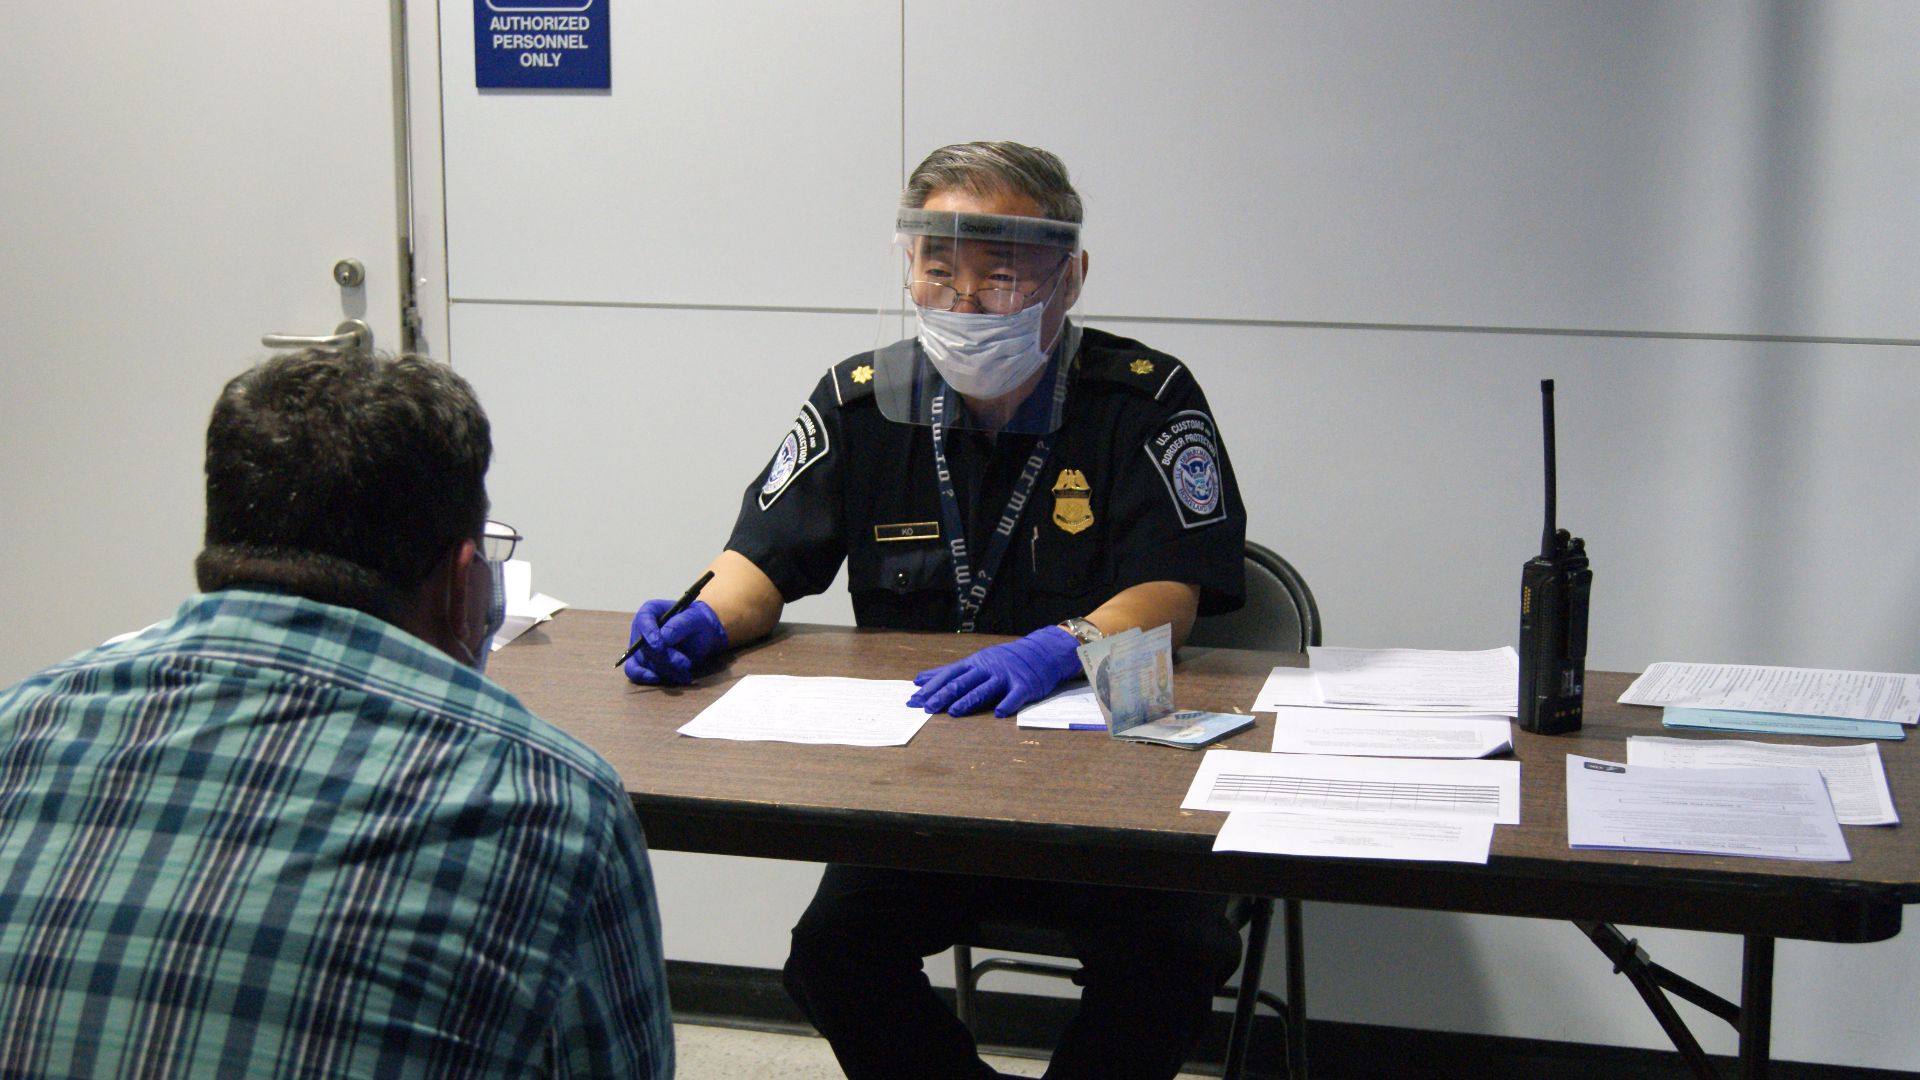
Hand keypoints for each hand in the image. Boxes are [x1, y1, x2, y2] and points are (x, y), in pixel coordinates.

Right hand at [622, 600, 728, 685]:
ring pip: (646, 662)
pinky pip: (634, 672)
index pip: (643, 620)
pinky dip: (648, 677)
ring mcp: (639, 647)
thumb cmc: (697, 622)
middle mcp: (640, 629)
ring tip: (686, 672)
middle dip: (666, 658)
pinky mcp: (641, 662)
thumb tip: (664, 637)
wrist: (701, 636)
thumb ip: (681, 624)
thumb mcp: (695, 618)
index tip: (660, 647)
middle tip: (685, 663)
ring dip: (667, 670)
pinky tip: (659, 679)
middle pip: (645, 646)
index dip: (649, 634)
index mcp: (650, 611)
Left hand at [908, 625, 1082, 717]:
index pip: (949, 675)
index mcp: (974, 664)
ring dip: (969, 700)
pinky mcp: (1024, 685)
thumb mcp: (974, 662)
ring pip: (985, 688)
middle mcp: (988, 668)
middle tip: (928, 707)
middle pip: (963, 682)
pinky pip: (1015, 696)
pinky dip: (1008, 704)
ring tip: (954, 711)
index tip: (915, 698)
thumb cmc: (1003, 660)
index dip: (932, 687)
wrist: (1040, 652)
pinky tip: (999, 713)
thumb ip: (947, 673)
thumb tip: (918, 680)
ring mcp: (1006, 676)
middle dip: (944, 694)